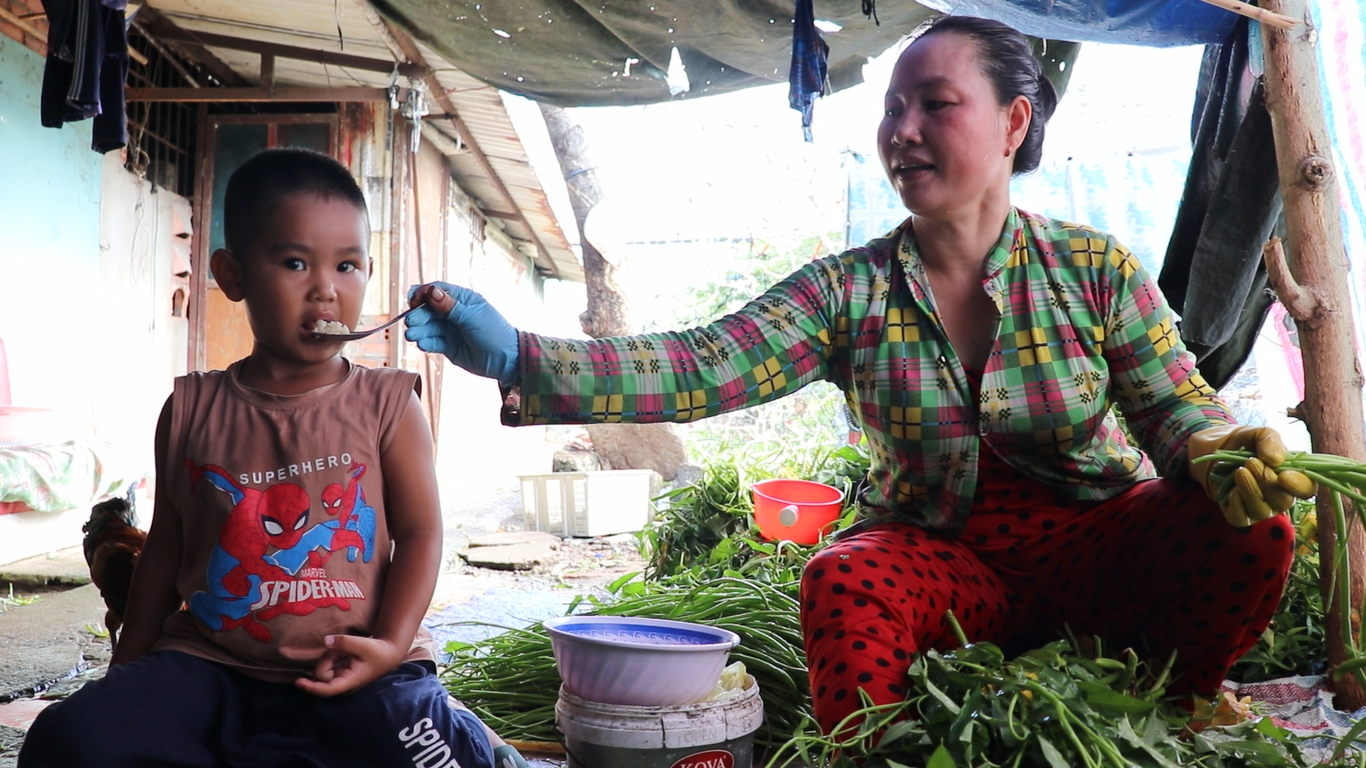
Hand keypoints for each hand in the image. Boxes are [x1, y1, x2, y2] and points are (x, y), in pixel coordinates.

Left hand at [294, 634, 403, 697]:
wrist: (387, 654)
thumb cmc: (377, 652)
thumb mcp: (363, 644)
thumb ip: (343, 642)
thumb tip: (325, 641)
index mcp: (349, 681)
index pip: (327, 689)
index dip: (312, 687)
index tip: (298, 682)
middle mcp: (342, 684)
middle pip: (322, 675)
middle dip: (327, 658)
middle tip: (341, 648)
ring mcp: (339, 679)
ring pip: (323, 669)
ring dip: (330, 656)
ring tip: (345, 650)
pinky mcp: (338, 673)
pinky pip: (326, 665)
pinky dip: (331, 656)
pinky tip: (341, 652)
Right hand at [405, 282, 518, 385]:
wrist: (506, 360)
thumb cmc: (494, 333)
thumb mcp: (472, 317)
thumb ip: (449, 306)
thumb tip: (431, 291)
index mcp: (462, 299)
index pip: (436, 291)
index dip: (422, 294)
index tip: (412, 300)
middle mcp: (454, 313)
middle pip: (428, 310)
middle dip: (418, 315)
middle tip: (411, 322)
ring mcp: (450, 330)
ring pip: (428, 326)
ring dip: (419, 330)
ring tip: (412, 335)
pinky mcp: (448, 346)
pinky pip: (432, 342)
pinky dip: (426, 342)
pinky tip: (423, 344)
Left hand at [1188, 424, 1313, 526]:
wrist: (1210, 448)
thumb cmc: (1241, 442)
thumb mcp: (1257, 434)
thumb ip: (1270, 441)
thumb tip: (1276, 460)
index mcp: (1291, 477)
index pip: (1307, 489)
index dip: (1299, 486)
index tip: (1283, 475)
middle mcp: (1278, 496)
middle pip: (1283, 501)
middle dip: (1267, 482)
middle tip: (1251, 462)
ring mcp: (1259, 507)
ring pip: (1262, 511)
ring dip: (1250, 490)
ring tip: (1239, 471)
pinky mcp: (1238, 514)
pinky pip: (1241, 519)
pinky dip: (1236, 505)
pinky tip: (1231, 490)